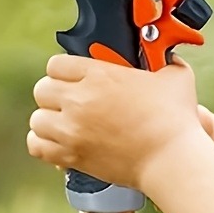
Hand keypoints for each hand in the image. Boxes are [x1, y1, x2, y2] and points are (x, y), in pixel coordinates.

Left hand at [27, 54, 205, 191]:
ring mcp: (72, 129)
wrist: (172, 160)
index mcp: (98, 74)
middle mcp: (79, 100)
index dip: (64, 70)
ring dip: (49, 119)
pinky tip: (57, 142)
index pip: (56, 64)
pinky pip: (37, 145)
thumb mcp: (175, 75)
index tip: (73, 77)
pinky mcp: (71, 156)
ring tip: (64, 123)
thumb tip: (161, 51)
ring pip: (37, 118)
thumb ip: (161, 58)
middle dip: (54, 93)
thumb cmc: (176, 119)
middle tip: (69, 100)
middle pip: (42, 89)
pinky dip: (43, 143)